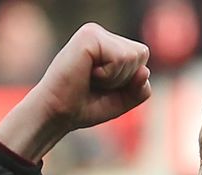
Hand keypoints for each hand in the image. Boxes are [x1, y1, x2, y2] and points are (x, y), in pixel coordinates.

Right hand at [0, 23, 151, 161]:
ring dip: (115, 78)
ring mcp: (94, 33)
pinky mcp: (89, 37)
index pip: (142, 57)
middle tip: (96, 84)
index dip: (129, 80)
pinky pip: (121, 57)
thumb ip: (139, 88)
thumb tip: (145, 71)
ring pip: (133, 56)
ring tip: (91, 80)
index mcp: (107, 43)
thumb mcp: (121, 100)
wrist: (57, 115)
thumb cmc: (83, 106)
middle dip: (124, 78)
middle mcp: (101, 34)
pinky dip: (108, 75)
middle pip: (141, 54)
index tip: (103, 87)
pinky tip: (88, 74)